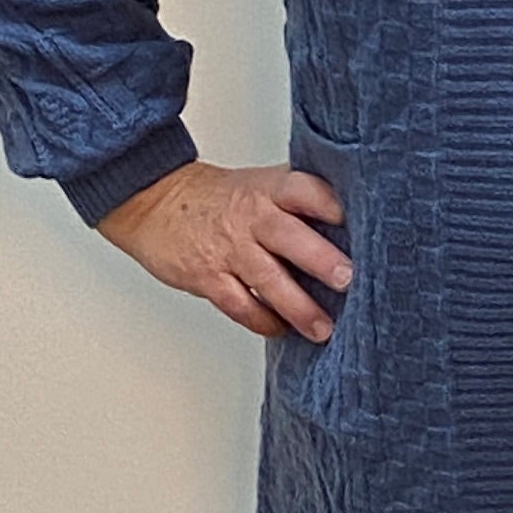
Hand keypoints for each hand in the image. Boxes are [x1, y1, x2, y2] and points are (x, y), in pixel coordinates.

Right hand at [96, 158, 351, 339]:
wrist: (154, 200)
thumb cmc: (219, 198)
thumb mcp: (260, 183)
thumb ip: (301, 197)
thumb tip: (358, 219)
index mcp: (269, 188)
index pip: (304, 190)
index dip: (328, 203)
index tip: (354, 221)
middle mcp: (252, 216)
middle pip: (289, 236)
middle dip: (321, 260)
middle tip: (348, 280)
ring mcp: (229, 249)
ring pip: (267, 280)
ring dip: (299, 307)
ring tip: (324, 328)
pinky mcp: (207, 276)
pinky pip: (239, 305)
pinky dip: (263, 321)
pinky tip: (282, 330)